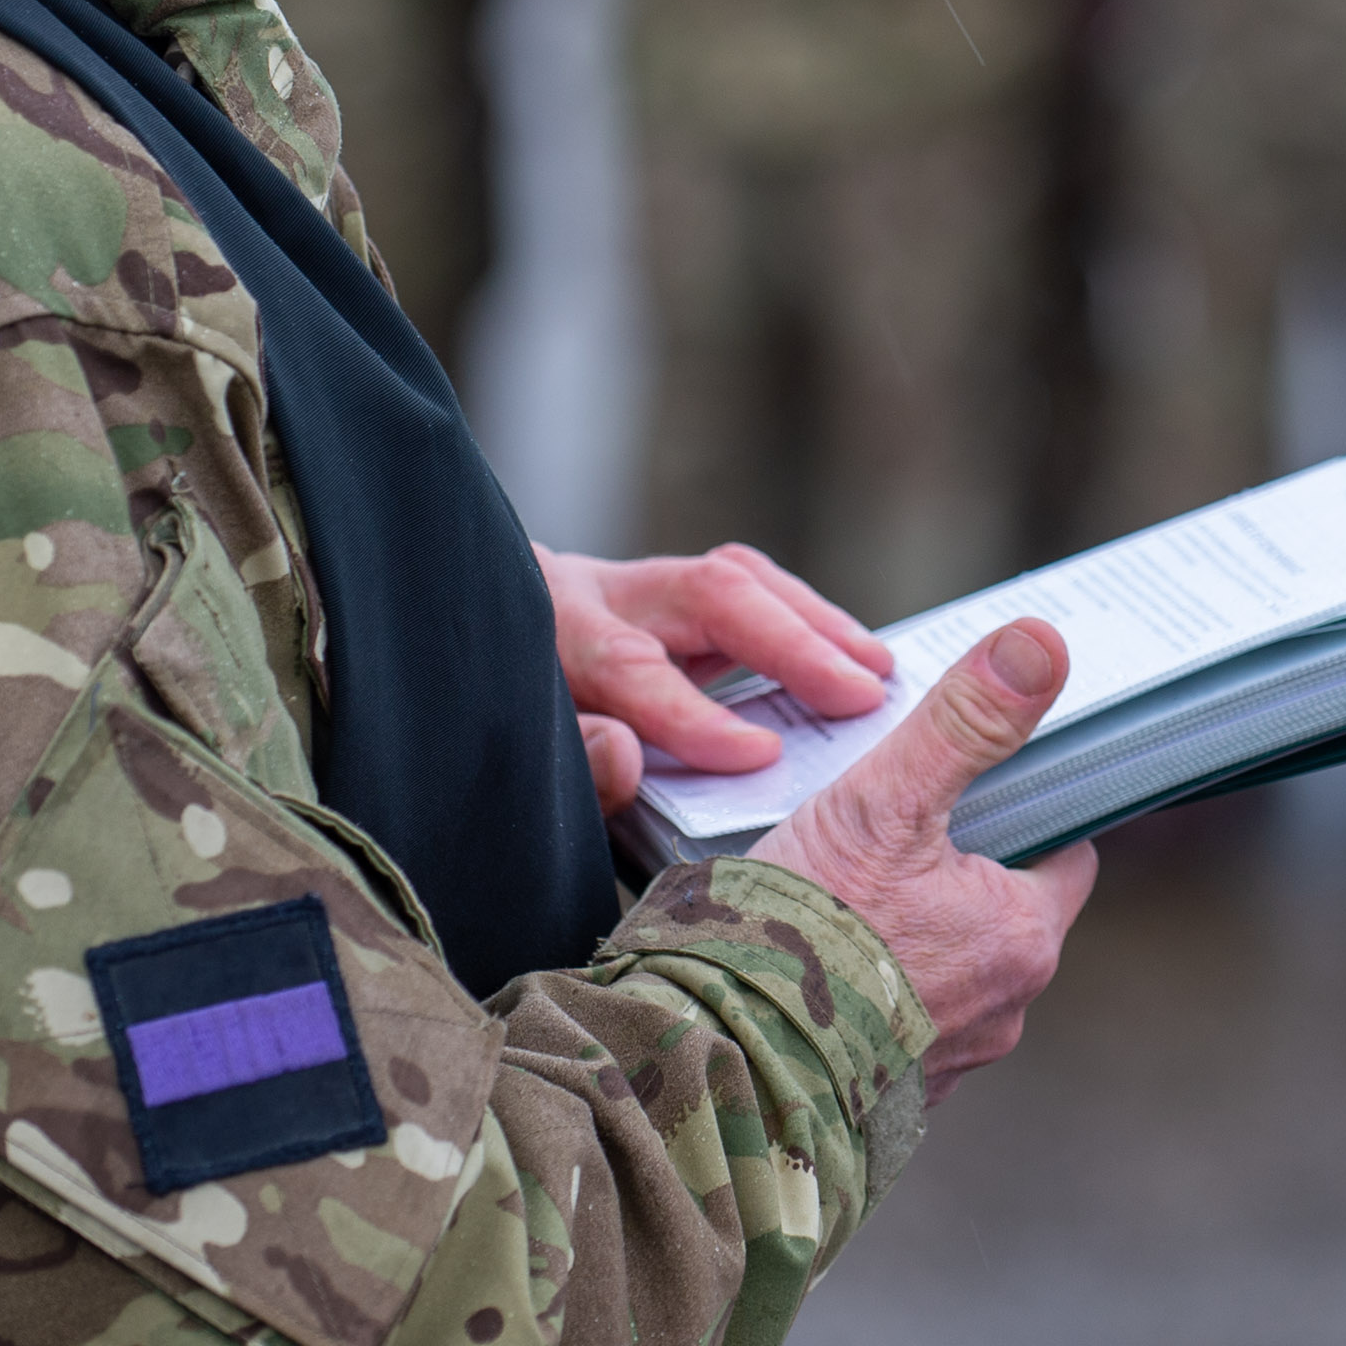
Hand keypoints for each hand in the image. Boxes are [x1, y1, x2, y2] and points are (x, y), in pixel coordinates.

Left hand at [538, 542, 896, 813]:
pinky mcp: (670, 593)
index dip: (696, 716)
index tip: (760, 755)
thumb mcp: (518, 769)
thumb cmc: (506, 732)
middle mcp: (596, 596)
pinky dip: (804, 620)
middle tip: (861, 693)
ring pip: (732, 577)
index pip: (630, 670)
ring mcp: (635, 586)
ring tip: (875, 671)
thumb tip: (627, 758)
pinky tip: (849, 658)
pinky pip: (746, 588)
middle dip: (791, 643)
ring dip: (815, 623)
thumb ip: (574, 768)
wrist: (470, 659)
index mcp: (551, 643)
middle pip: (705, 594)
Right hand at [753, 618, 1098, 1100]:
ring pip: (946, 968)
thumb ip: (965, 720)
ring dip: (907, 936)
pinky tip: (812, 961)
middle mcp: (1003, 1010)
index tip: (968, 789)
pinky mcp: (886, 1098)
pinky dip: (867, 992)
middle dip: (953, 873)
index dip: (1021, 811)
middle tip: (884, 837)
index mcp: (1023, 937)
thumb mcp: (887, 801)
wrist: (719, 1065)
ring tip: (838, 895)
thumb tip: (1042, 643)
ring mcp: (946, 1062)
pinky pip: (894, 1024)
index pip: (1062, 853)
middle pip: (999, 910)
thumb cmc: (804, 933)